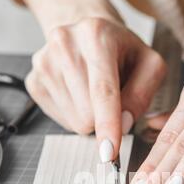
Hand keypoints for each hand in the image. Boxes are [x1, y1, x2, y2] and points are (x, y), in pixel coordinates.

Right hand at [25, 18, 166, 161]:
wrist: (86, 30)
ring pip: (75, 120)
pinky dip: (75, 114)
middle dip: (104, 117)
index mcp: (96, 36)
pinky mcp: (34, 81)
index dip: (108, 125)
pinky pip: (61, 120)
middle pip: (88, 113)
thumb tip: (124, 124)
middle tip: (112, 94)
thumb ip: (143, 94)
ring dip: (90, 115)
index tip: (109, 153)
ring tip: (93, 89)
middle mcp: (64, 44)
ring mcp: (44, 63)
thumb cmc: (121, 50)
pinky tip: (78, 92)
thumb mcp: (148, 65)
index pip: (103, 91)